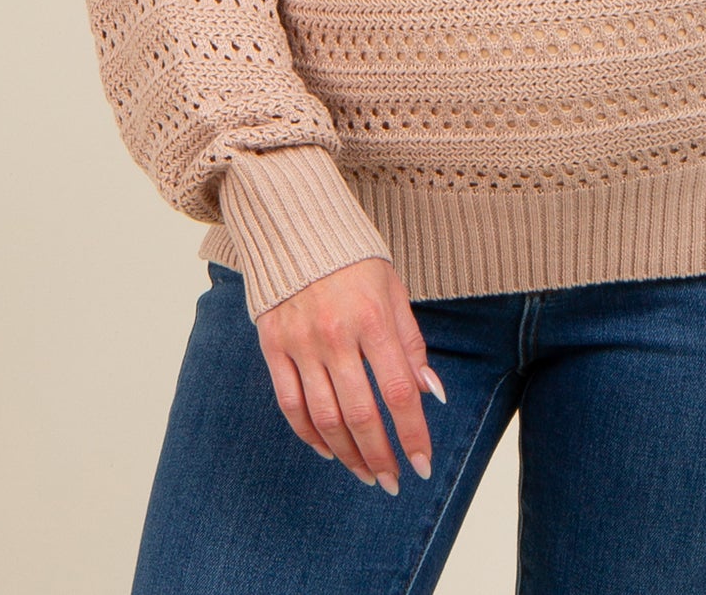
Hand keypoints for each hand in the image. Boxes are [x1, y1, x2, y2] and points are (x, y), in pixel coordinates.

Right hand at [255, 256, 446, 493]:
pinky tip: (328, 449)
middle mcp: (336, 333)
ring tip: (365, 472)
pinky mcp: (273, 346)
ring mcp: (301, 342)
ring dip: (348, 454)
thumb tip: (432, 393)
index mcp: (373, 318)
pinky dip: (309, 434)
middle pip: (361, 413)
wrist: (295, 225)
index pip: (399, 391)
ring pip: (325, 417)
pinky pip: (290, 404)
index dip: (412, 433)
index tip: (421, 465)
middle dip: (380, 456)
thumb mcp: (393, 290)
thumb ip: (411, 343)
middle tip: (392, 480)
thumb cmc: (353, 260)